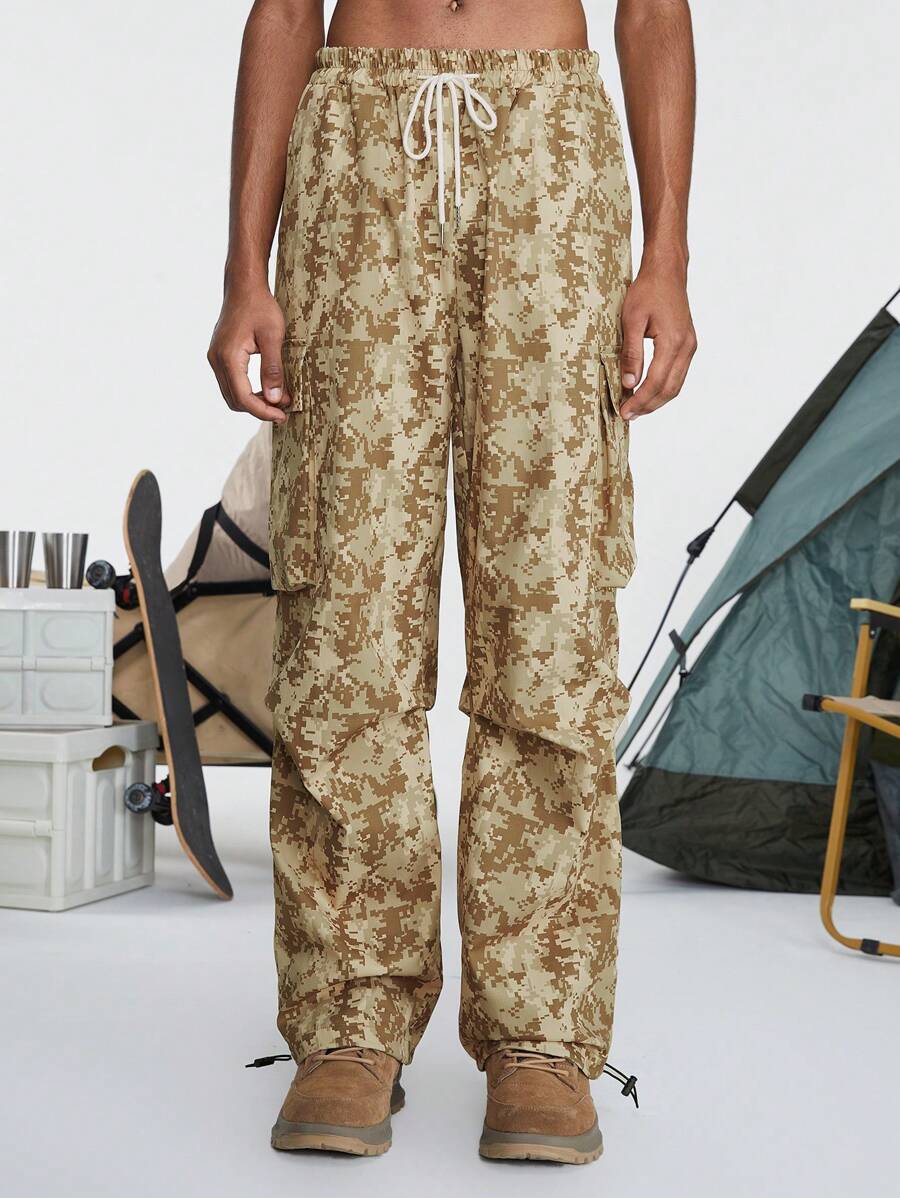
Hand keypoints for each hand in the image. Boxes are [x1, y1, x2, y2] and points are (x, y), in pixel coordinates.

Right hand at [207, 283, 289, 423]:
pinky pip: (231, 382)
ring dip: (253, 401)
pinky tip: (266, 387)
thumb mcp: (273, 337)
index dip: (263, 411)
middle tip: (282, 409)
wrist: (243, 286)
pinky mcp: (219, 355)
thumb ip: (273, 370)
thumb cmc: (260, 306)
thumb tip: (275, 400)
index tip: (282, 415)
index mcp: (228, 357)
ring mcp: (215, 358)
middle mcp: (216, 360)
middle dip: (258, 409)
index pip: (243, 398)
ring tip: (277, 399)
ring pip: (231, 394)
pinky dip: (247, 391)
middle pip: (234, 400)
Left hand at [619, 263, 696, 420]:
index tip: (624, 411)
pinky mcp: (688, 344)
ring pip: (676, 385)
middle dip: (648, 406)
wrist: (667, 271)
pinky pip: (678, 374)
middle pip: (669, 389)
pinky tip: (648, 392)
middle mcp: (686, 347)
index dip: (640, 400)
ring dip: (657, 400)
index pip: (656, 382)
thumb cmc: (648, 290)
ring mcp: (690, 346)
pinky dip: (664, 387)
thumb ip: (631, 353)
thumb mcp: (631, 320)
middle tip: (628, 415)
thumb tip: (629, 383)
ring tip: (637, 408)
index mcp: (673, 342)